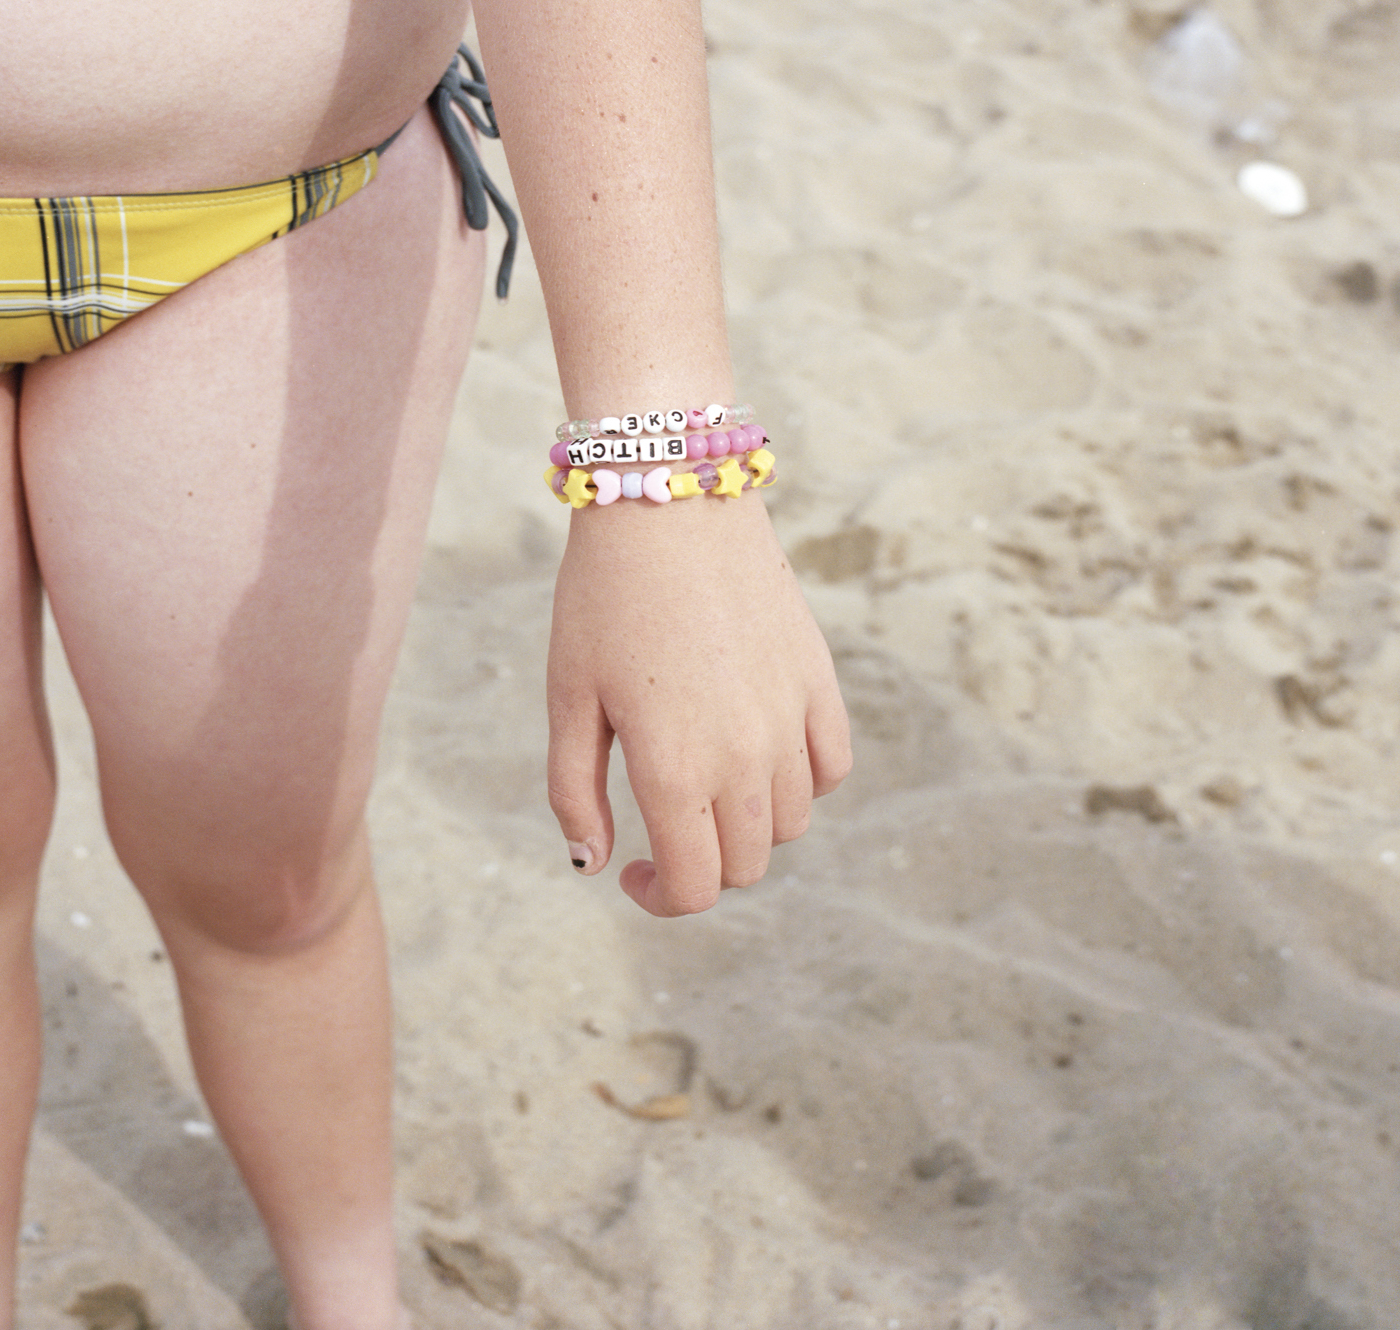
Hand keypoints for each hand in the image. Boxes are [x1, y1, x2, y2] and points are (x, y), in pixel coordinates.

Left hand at [546, 491, 850, 915]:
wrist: (668, 500)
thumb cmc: (602, 599)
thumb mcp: (568, 698)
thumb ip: (575, 792)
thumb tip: (594, 864)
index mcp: (676, 769)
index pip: (694, 887)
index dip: (659, 898)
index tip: (632, 871)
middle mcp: (746, 756)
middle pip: (746, 864)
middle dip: (701, 864)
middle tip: (662, 826)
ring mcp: (791, 717)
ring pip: (794, 821)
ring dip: (750, 824)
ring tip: (706, 780)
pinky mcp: (818, 678)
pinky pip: (832, 765)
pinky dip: (803, 780)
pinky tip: (762, 753)